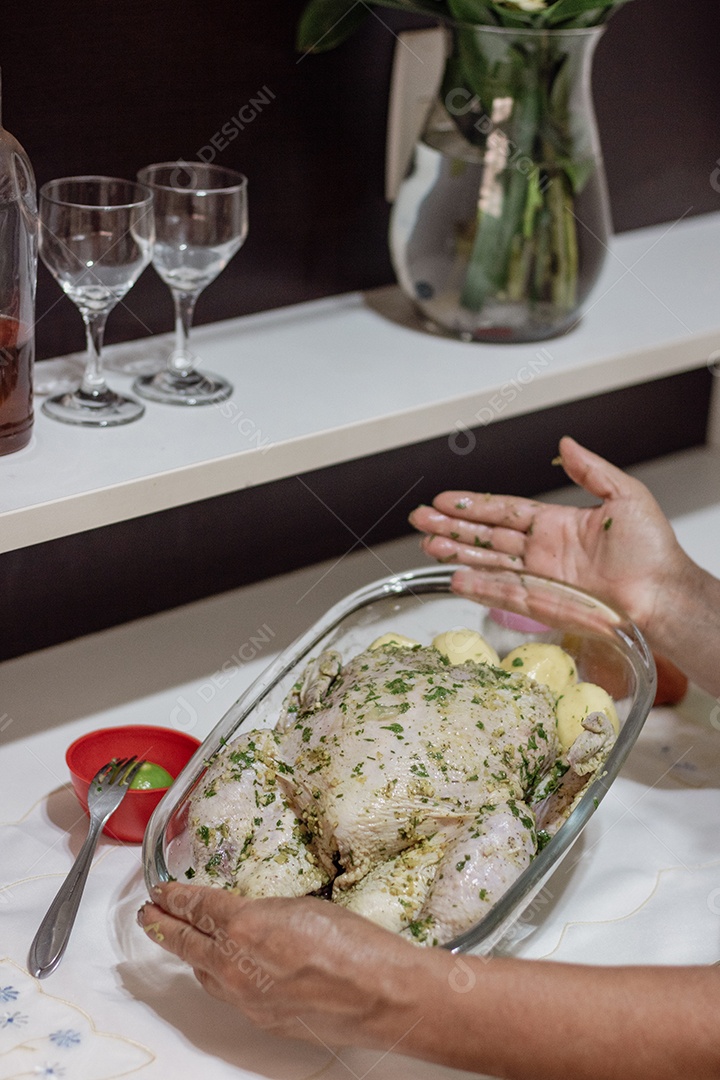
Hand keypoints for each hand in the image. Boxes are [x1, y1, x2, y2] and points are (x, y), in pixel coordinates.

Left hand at [138, 883, 424, 1049]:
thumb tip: (251, 917)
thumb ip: (265, 911)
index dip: (175, 897)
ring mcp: (246, 998)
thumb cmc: (352, 944)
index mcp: (244, 926)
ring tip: (183, 939)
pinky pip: (229, 995)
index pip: (196, 907)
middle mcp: (235, 966)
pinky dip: (221, 977)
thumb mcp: (301, 906)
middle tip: (149, 915)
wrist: (380, 994)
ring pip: (204, 973)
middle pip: (185, 943)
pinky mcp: (261, 1020)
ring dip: (191, 954)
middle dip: (163, 927)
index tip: (161, 892)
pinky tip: (228, 969)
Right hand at [409, 436, 686, 638]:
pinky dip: (478, 588)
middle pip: (487, 536)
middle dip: (452, 527)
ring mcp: (539, 578)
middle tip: (420, 519)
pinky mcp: (542, 605)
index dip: (473, 505)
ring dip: (456, 554)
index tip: (445, 499)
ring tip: (427, 545)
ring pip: (487, 563)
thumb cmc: (654, 551)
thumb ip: (591, 470)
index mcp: (557, 525)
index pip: (504, 511)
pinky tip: (455, 579)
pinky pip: (503, 594)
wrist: (663, 594)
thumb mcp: (625, 496)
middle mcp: (543, 552)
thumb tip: (568, 444)